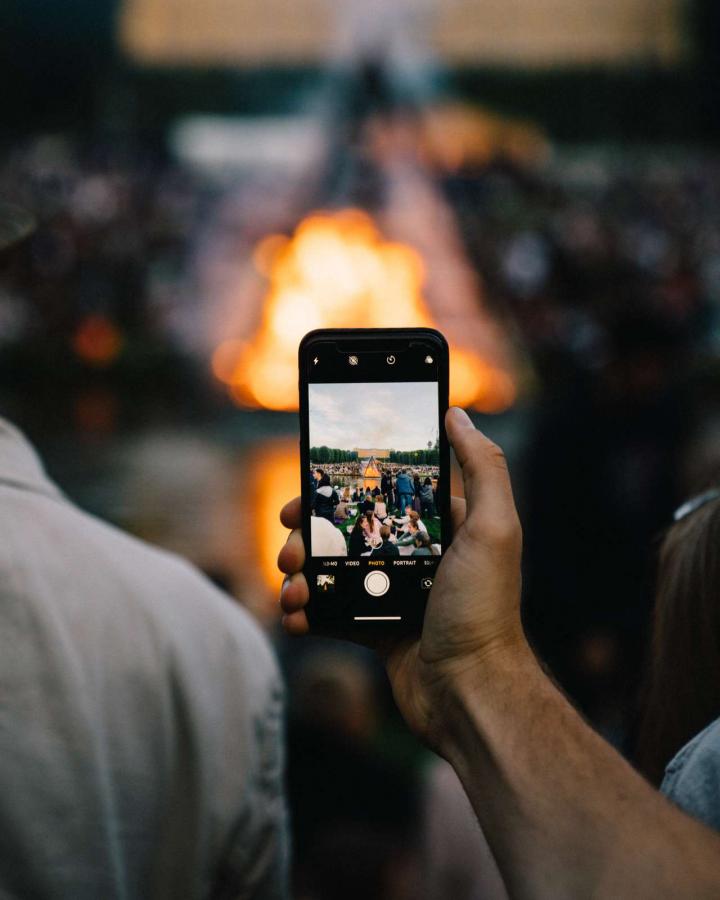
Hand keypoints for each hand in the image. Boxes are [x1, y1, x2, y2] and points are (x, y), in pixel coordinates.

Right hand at [278, 406, 527, 753]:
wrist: (470, 693)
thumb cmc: (482, 609)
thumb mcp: (493, 529)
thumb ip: (481, 468)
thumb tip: (456, 414)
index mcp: (441, 527)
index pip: (382, 493)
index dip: (342, 488)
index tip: (308, 490)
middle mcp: (415, 555)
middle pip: (347, 530)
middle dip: (310, 534)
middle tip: (291, 545)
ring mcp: (393, 593)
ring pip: (332, 570)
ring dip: (302, 574)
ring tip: (291, 586)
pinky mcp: (377, 629)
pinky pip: (332, 613)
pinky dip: (307, 613)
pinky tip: (295, 616)